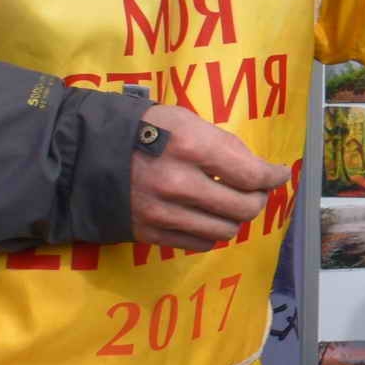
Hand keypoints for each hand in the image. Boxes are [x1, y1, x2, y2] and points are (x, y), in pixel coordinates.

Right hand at [130, 104, 285, 248]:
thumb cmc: (142, 131)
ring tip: (230, 205)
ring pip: (225, 231)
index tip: (279, 175)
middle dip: (257, 199)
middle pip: (244, 208)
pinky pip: (198, 243)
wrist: (85, 155)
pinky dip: (210, 233)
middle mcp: (178, 183)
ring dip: (235, 219)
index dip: (273, 177)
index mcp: (190, 147)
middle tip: (254, 191)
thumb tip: (260, 170)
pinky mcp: (149, 233)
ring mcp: (163, 212)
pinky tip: (205, 217)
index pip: (251, 174)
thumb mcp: (183, 120)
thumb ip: (222, 144)